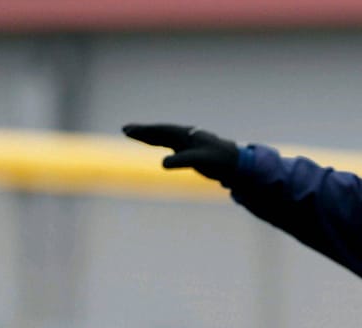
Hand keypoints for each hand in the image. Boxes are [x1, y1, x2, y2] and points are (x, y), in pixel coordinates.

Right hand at [122, 123, 239, 182]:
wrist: (236, 163)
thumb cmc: (219, 161)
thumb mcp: (200, 161)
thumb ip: (182, 161)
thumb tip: (162, 164)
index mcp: (186, 135)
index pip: (161, 131)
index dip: (145, 131)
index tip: (129, 130)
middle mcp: (185, 136)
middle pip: (160, 131)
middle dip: (143, 131)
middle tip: (125, 130)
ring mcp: (187, 143)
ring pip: (164, 137)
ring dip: (149, 136)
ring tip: (133, 135)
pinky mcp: (190, 151)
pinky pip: (170, 144)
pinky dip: (159, 143)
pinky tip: (153, 144)